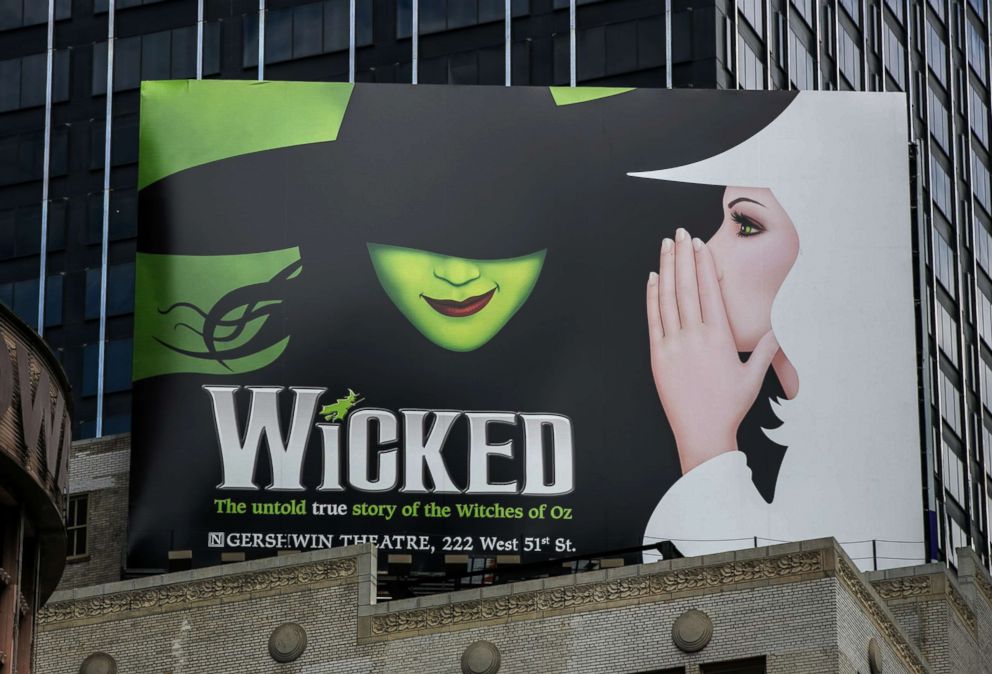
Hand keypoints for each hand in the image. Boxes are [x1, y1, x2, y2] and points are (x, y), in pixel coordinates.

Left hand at [646, 229, 778, 473]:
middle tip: (679, 234)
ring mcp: (673, 346)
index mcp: (719, 338)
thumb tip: (779, 328)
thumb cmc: (729, 407)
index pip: (709, 292)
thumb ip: (766, 350)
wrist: (702, 435)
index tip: (699, 245)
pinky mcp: (657, 357)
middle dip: (682, 257)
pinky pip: (653, 319)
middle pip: (686, 287)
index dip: (703, 265)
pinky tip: (653, 279)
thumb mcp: (753, 377)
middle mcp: (695, 337)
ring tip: (666, 247)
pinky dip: (652, 297)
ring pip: (667, 299)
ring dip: (666, 269)